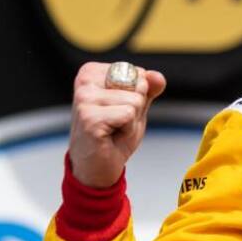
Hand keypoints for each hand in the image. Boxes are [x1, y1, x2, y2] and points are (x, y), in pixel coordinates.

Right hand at [68, 62, 166, 187]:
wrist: (97, 167)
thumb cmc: (114, 135)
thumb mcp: (136, 107)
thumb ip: (148, 89)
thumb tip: (157, 76)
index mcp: (93, 73)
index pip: (137, 72)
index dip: (138, 96)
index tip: (119, 111)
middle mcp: (85, 81)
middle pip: (137, 84)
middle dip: (136, 108)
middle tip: (118, 123)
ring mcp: (84, 99)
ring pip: (134, 101)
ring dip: (131, 121)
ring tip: (114, 130)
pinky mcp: (90, 118)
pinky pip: (128, 115)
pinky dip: (128, 129)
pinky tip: (110, 137)